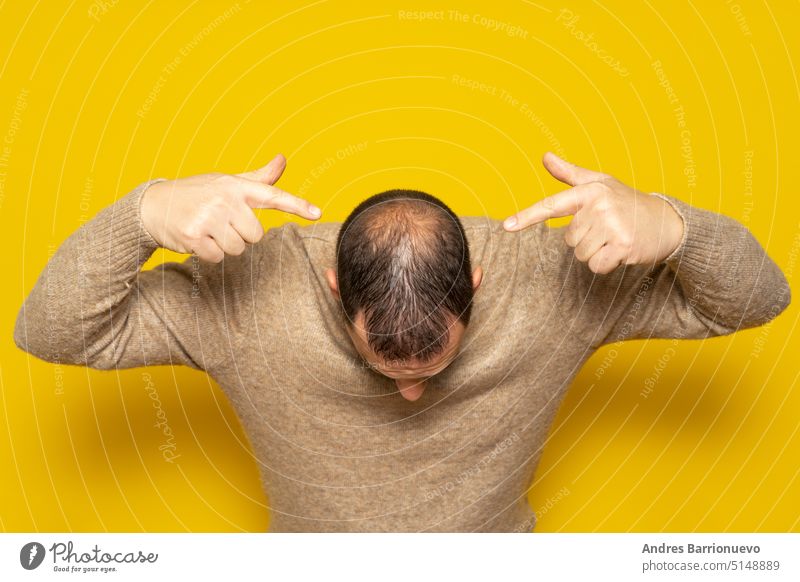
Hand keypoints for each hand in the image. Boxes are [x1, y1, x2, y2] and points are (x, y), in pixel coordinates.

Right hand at [140, 154, 320, 262]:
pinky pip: (218, 257)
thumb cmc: (197, 194)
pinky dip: (209, 254)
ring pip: (238, 249)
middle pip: (255, 236)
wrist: (154, 206)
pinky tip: (198, 239)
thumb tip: (282, 159)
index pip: (273, 195)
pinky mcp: (194, 235)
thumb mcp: (227, 182)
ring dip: (225, 246)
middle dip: (240, 236)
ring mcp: (208, 217)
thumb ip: (258, 178)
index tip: (317, 213)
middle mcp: (224, 199)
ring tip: (208, 230)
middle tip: (221, 224)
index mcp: (236, 186)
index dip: (297, 205)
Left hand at [503, 152, 684, 273]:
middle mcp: (599, 206)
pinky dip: (605, 265)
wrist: (667, 221)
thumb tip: (545, 156)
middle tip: (607, 229)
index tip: (506, 226)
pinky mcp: (623, 245)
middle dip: (586, 240)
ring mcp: (612, 225)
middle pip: (569, 241)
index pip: (552, 205)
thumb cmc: (627, 202)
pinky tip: (620, 252)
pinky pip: (596, 266)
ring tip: (614, 239)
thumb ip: (570, 173)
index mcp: (589, 190)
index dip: (527, 217)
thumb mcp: (600, 183)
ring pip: (581, 255)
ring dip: (596, 253)